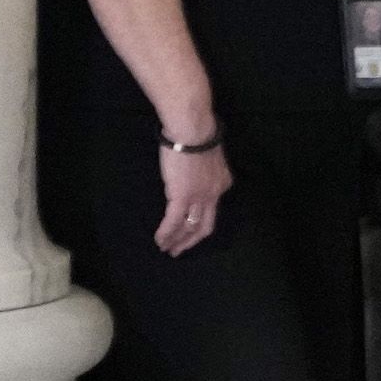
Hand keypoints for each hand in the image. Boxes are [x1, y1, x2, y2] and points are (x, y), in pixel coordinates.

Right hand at [154, 136, 231, 257]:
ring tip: (166, 248)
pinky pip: (173, 221)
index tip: (190, 229)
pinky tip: (158, 240)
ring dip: (177, 240)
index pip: (212, 210)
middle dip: (190, 241)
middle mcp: (214, 195)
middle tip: (178, 250)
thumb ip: (202, 167)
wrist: (193, 130)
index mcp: (222, 183)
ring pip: (189, 227)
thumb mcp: (208, 154)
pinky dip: (166, 233)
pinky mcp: (182, 197)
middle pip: (204, 226)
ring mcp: (199, 198)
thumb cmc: (197, 133)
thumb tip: (191, 170)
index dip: (200, 222)